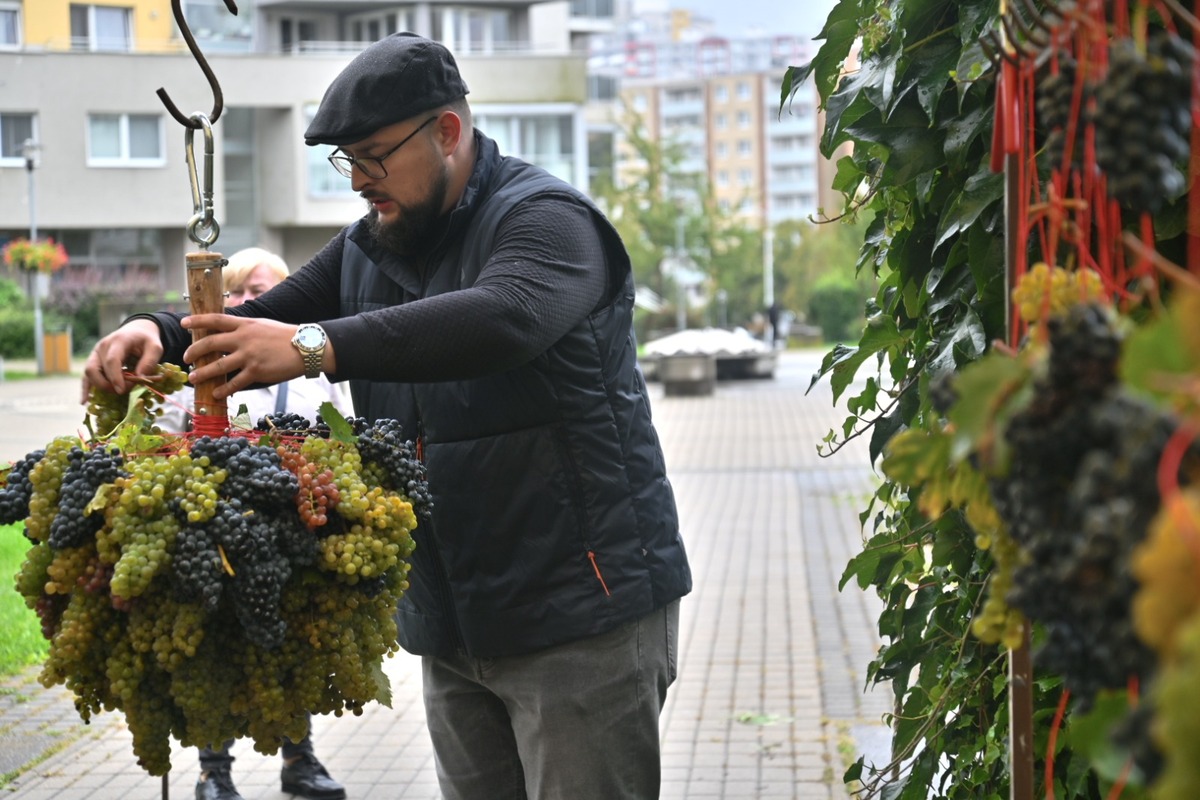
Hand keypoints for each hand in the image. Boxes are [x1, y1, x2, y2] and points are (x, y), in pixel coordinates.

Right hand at [81, 318, 163, 401]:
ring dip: (100, 386)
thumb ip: (149, 362)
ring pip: (89, 373)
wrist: (137, 332)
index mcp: (118, 341)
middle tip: (125, 391)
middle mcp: (102, 347)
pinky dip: (86, 389)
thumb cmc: (146, 341)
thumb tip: (139, 378)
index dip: (115, 377)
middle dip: (109, 384)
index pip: (112, 360)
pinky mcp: (93, 361)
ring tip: (115, 393)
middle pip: (96, 369)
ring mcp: (95, 354)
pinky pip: (86, 376)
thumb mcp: (155, 348)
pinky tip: (84, 402)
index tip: (122, 390)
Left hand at [182, 314, 305, 399]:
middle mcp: (244, 339)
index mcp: (245, 325)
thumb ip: (244, 327)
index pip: (216, 319)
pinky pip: (234, 383)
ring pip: (218, 366)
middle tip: (186, 358)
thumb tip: (227, 331)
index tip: (184, 323)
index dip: (197, 320)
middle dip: (194, 352)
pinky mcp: (257, 372)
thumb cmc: (285, 336)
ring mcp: (249, 356)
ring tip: (194, 378)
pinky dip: (223, 389)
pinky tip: (216, 393)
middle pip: (210, 344)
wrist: (306, 347)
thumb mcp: (262, 325)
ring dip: (202, 373)